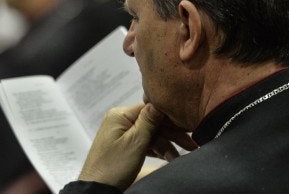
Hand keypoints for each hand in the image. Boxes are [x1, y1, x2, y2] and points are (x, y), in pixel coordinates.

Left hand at [78, 103, 196, 189]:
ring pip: (150, 134)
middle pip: (152, 122)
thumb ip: (149, 121)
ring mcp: (121, 134)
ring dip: (166, 145)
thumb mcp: (136, 143)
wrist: (97, 188)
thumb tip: (159, 103)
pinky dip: (156, 150)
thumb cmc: (113, 167)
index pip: (151, 109)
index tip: (187, 126)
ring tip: (180, 157)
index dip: (170, 118)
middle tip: (191, 144)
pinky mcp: (123, 146)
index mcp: (120, 115)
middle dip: (172, 134)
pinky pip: (144, 143)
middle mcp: (120, 121)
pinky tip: (169, 158)